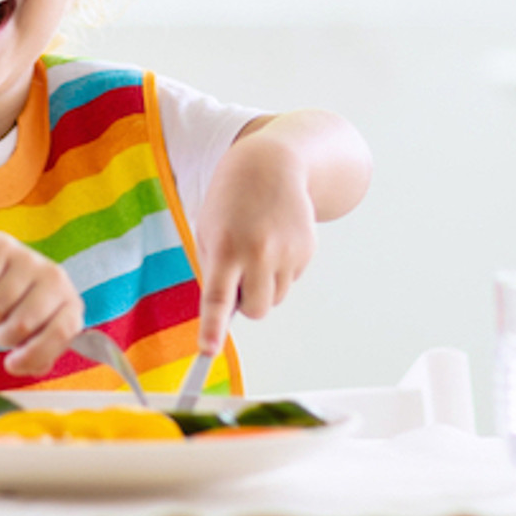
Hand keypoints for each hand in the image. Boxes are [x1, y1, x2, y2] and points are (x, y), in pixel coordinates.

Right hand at [0, 231, 85, 376]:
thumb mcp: (30, 336)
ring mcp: (28, 258)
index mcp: (69, 303)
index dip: (34, 353)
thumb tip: (30, 365)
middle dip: (2, 336)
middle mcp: (55, 277)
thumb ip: (36, 357)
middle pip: (23, 324)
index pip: (62, 332)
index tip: (10, 364)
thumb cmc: (14, 308)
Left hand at [193, 128, 318, 356]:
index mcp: (225, 246)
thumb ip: (215, 271)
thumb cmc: (229, 202)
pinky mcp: (307, 250)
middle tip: (239, 276)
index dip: (212, 327)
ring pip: (274, 298)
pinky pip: (290, 281)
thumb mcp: (209, 230)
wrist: (270, 165)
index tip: (207, 350)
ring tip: (256, 249)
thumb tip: (226, 314)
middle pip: (256, 310)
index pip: (216, 297)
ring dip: (263, 286)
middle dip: (246, 304)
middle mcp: (257, 250)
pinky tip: (274, 240)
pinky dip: (280, 271)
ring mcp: (286, 251)